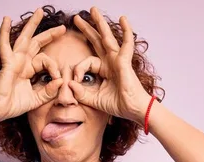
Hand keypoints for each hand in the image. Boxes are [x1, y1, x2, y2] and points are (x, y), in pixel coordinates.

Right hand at [0, 8, 65, 123]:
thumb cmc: (12, 105)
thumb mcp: (36, 100)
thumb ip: (48, 92)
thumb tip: (60, 81)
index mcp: (28, 70)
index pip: (45, 61)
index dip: (54, 67)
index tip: (58, 79)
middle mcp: (22, 62)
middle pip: (36, 43)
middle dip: (49, 34)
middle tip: (62, 28)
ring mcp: (14, 61)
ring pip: (25, 38)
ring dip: (33, 24)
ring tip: (40, 12)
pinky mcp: (7, 63)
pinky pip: (5, 45)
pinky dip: (4, 31)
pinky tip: (6, 19)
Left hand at [68, 7, 151, 124]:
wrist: (134, 110)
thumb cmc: (119, 105)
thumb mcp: (94, 100)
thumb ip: (81, 93)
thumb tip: (69, 83)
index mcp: (104, 70)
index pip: (86, 62)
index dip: (78, 70)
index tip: (74, 80)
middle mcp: (111, 62)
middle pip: (97, 41)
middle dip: (86, 29)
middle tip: (76, 18)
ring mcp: (118, 60)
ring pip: (107, 38)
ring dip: (100, 23)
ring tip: (93, 10)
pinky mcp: (124, 62)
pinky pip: (126, 43)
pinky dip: (126, 31)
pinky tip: (123, 18)